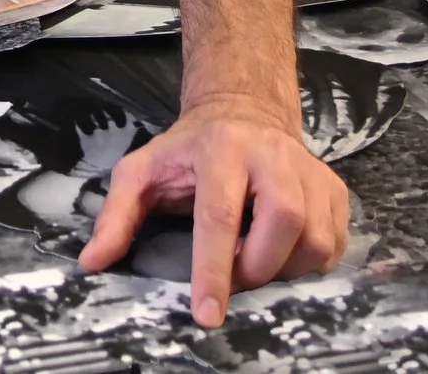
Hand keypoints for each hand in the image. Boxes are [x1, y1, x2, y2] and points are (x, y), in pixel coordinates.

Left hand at [76, 96, 349, 326]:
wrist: (241, 112)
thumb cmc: (187, 152)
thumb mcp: (141, 172)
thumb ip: (116, 215)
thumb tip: (93, 262)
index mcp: (220, 148)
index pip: (219, 216)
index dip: (213, 271)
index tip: (206, 314)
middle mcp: (271, 154)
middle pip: (282, 224)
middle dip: (256, 267)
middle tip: (233, 276)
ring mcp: (309, 169)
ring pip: (315, 238)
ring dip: (284, 269)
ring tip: (255, 261)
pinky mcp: (333, 188)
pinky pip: (335, 243)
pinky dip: (309, 265)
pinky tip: (281, 254)